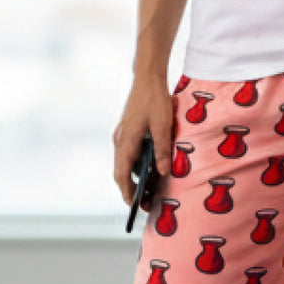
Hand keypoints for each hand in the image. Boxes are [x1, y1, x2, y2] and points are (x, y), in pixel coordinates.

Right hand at [112, 74, 174, 204]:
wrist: (147, 78)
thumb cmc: (155, 100)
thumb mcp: (163, 126)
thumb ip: (162, 150)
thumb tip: (162, 173)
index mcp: (126, 141)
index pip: (122, 174)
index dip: (127, 191)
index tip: (134, 206)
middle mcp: (120, 140)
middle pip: (121, 171)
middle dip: (130, 188)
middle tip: (144, 202)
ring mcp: (121, 134)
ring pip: (124, 162)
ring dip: (134, 176)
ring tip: (149, 188)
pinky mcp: (127, 130)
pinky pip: (128, 153)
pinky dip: (135, 164)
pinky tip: (150, 167)